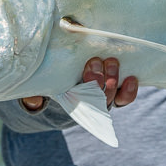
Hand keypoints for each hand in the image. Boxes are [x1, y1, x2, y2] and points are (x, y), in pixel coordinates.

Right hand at [20, 57, 138, 111]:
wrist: (60, 77)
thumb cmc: (49, 81)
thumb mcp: (39, 87)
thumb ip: (33, 94)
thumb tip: (34, 101)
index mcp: (72, 102)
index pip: (81, 104)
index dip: (85, 92)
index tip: (82, 78)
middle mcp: (90, 103)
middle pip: (98, 98)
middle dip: (97, 80)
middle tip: (94, 62)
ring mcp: (104, 97)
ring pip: (113, 95)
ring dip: (112, 79)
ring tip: (110, 62)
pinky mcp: (115, 90)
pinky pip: (125, 98)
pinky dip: (129, 90)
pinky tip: (132, 78)